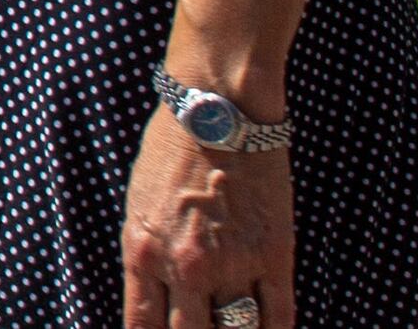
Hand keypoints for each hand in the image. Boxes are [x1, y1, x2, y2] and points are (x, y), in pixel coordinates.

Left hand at [123, 114, 295, 328]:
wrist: (218, 110)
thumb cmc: (172, 150)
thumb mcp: (139, 206)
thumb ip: (146, 257)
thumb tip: (154, 300)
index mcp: (143, 254)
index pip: (141, 327)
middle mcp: (186, 268)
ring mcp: (234, 264)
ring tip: (232, 328)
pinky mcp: (275, 254)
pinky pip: (279, 316)